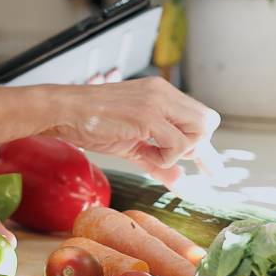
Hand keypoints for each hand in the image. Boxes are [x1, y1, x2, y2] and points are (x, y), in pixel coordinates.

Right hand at [41, 78, 216, 184]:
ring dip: (179, 152)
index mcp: (160, 94)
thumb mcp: (132, 144)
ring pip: (199, 131)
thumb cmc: (92, 124)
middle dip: (197, 148)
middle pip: (207, 121)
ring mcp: (157, 102)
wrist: (64, 111)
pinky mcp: (147, 115)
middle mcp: (163, 93)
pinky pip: (177, 144)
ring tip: (151, 154)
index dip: (205, 146)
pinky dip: (165, 158)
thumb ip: (157, 161)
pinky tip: (145, 154)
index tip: (212, 170)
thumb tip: (179, 182)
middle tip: (172, 160)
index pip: (199, 117)